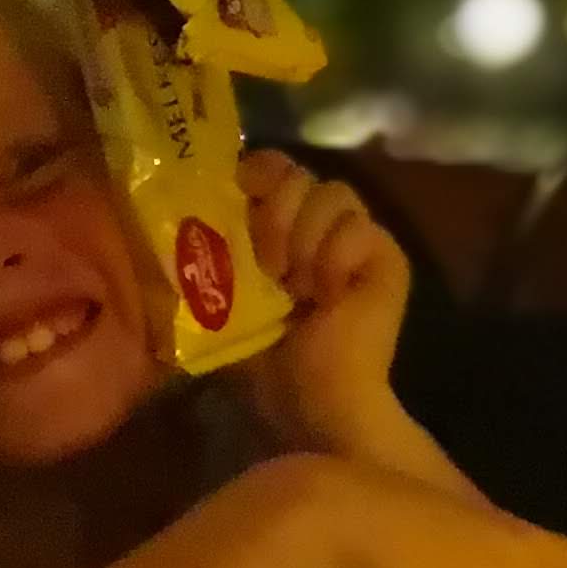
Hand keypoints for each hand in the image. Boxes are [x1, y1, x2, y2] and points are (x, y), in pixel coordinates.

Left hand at [235, 152, 414, 459]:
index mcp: (278, 229)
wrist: (310, 402)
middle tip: (269, 267)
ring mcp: (356, 240)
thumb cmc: (262, 361)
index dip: (255, 172)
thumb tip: (180, 208)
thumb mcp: (221, 297)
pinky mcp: (386, 257)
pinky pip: (359, 226)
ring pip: (334, 191)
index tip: (238, 202)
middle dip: (276, 214)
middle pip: (299, 172)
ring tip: (299, 287)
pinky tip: (329, 296)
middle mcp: (317, 227)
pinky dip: (337, 258)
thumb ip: (208, 250)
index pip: (271, 166)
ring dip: (306, 239)